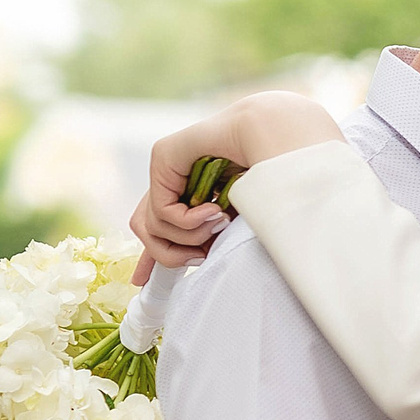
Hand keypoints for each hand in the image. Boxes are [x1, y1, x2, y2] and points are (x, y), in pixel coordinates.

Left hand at [128, 92, 344, 281]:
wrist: (276, 137)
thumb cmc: (266, 177)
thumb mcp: (233, 218)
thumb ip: (212, 235)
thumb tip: (198, 258)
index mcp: (187, 194)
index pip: (155, 228)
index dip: (149, 256)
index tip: (143, 282)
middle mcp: (171, 181)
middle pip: (145, 231)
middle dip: (168, 254)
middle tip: (201, 254)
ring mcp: (164, 168)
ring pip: (150, 226)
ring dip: (188, 237)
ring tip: (218, 224)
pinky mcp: (162, 156)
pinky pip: (161, 210)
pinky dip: (188, 222)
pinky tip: (213, 211)